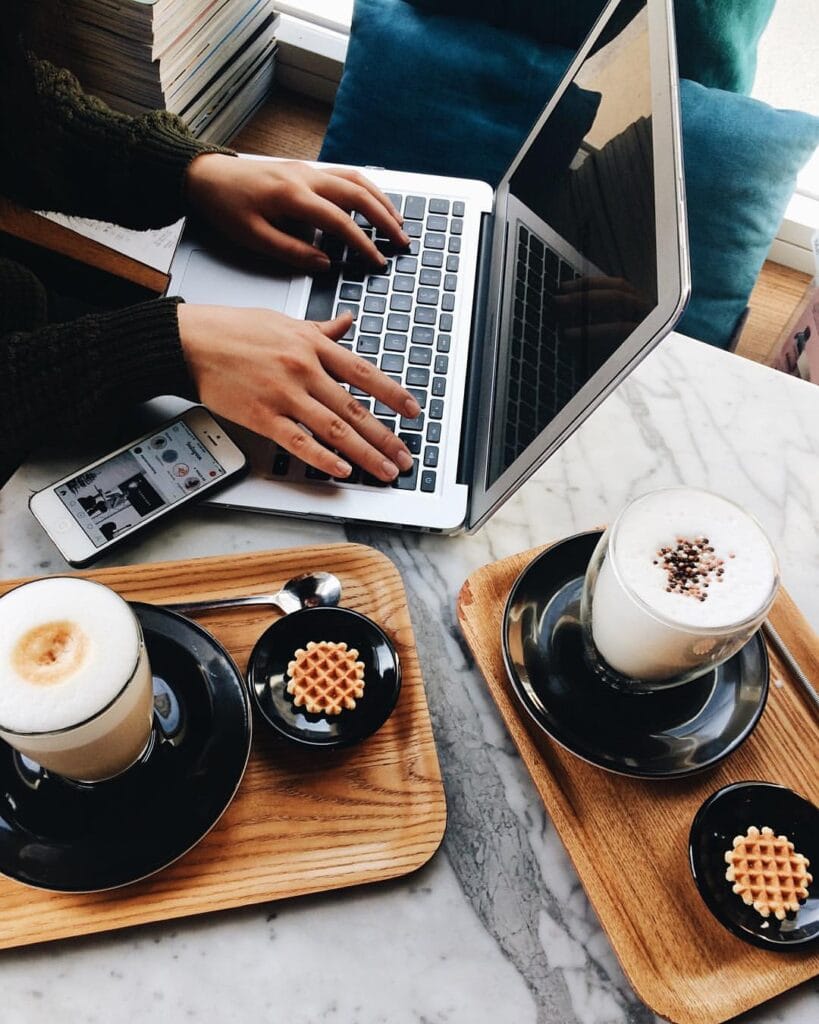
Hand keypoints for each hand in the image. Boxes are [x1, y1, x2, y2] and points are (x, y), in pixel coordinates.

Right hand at [177, 305, 419, 481]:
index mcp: (312, 345)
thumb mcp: (284, 321)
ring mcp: (284, 395)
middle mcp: (304, 369)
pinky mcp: (262, 416)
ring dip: (365, 453)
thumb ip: (320, 330)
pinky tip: (342, 470)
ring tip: (384, 470)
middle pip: (355, 408)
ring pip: (334, 429)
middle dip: (385, 436)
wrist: (190, 342)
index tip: (412, 411)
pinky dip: (323, 458)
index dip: (392, 394)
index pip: (364, 372)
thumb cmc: (234, 331)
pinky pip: (299, 442)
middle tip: (405, 456)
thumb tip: (347, 324)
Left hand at [185, 155, 408, 270]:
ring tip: (397, 222)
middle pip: (358, 194)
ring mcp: (307, 169)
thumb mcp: (252, 238)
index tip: (377, 262)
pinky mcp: (305, 169)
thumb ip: (291, 252)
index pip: (340, 222)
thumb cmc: (225, 206)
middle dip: (385, 219)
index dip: (363, 244)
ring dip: (380, 201)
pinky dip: (366, 190)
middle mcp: (305, 177)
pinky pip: (344, 175)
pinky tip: (374, 204)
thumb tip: (323, 264)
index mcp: (292, 196)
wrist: (205, 175)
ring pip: (355, 180)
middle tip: (402, 241)